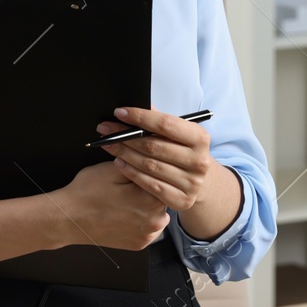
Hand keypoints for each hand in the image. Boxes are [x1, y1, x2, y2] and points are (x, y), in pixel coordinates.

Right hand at [54, 161, 169, 250]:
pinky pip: (148, 227)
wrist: (69, 219)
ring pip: (156, 212)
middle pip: (162, 197)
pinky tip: (124, 213)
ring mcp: (147, 235)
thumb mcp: (113, 169)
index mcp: (151, 200)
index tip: (142, 170)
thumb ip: (138, 163)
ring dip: (147, 205)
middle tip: (129, 186)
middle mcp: (155, 221)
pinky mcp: (139, 244)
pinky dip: (140, 220)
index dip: (152, 172)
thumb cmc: (87, 194)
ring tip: (125, 200)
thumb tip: (153, 157)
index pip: (164, 179)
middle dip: (149, 189)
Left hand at [96, 106, 215, 213]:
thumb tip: (138, 105)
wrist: (201, 182)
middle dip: (125, 136)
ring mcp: (191, 183)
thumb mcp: (179, 134)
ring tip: (109, 145)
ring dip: (124, 153)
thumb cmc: (184, 151)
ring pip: (149, 165)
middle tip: (106, 130)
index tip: (119, 112)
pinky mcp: (182, 200)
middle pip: (154, 146)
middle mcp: (199, 161)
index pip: (166, 124)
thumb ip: (160, 120)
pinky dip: (131, 172)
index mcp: (200, 138)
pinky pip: (150, 185)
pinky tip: (119, 163)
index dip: (140, 117)